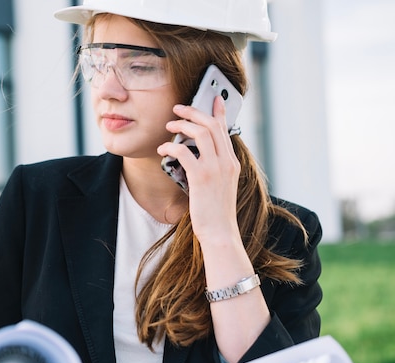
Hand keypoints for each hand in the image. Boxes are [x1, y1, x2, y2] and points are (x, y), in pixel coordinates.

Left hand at [157, 96, 241, 245]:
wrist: (220, 233)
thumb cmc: (216, 213)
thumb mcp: (221, 186)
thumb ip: (215, 169)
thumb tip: (198, 157)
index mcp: (232, 163)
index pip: (226, 130)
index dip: (219, 111)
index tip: (213, 97)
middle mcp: (226, 162)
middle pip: (212, 125)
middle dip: (194, 111)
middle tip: (178, 108)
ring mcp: (215, 168)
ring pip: (200, 132)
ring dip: (182, 124)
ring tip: (169, 125)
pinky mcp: (201, 177)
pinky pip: (184, 151)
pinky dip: (171, 146)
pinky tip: (162, 149)